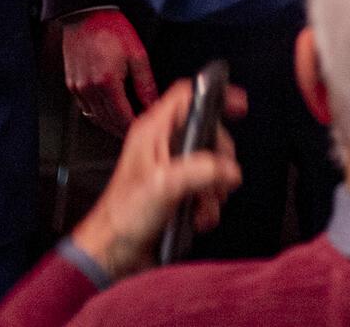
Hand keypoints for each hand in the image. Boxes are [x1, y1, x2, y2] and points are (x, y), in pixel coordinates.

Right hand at [62, 10, 157, 134]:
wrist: (86, 14)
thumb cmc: (110, 28)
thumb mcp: (137, 54)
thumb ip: (145, 83)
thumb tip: (152, 102)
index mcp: (107, 82)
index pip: (122, 117)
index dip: (134, 127)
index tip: (143, 128)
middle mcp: (89, 88)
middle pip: (107, 121)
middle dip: (122, 129)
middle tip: (135, 130)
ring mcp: (78, 87)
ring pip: (94, 117)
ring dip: (109, 124)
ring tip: (123, 124)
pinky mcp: (72, 83)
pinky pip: (84, 107)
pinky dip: (96, 114)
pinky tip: (107, 110)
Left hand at [68, 80, 247, 280]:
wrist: (112, 253)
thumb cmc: (122, 217)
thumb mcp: (164, 186)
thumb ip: (201, 171)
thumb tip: (229, 170)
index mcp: (153, 132)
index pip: (187, 96)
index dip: (214, 95)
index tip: (237, 106)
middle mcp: (162, 147)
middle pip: (207, 133)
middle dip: (220, 158)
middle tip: (220, 176)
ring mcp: (171, 170)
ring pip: (211, 165)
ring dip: (215, 189)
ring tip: (203, 204)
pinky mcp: (177, 193)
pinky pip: (207, 190)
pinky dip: (209, 206)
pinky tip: (198, 218)